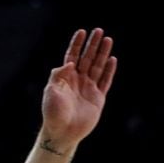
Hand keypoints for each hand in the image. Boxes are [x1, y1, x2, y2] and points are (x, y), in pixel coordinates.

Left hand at [41, 28, 117, 148]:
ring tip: (108, 39)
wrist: (62, 132)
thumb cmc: (52, 113)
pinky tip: (112, 59)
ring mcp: (88, 88)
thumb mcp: (51, 92)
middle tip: (99, 30)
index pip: (72, 57)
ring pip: (97, 67)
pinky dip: (109, 70)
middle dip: (92, 45)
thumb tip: (69, 63)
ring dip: (102, 53)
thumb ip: (57, 76)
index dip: (77, 45)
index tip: (82, 32)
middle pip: (87, 58)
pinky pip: (105, 81)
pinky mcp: (98, 98)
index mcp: (64, 78)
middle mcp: (77, 81)